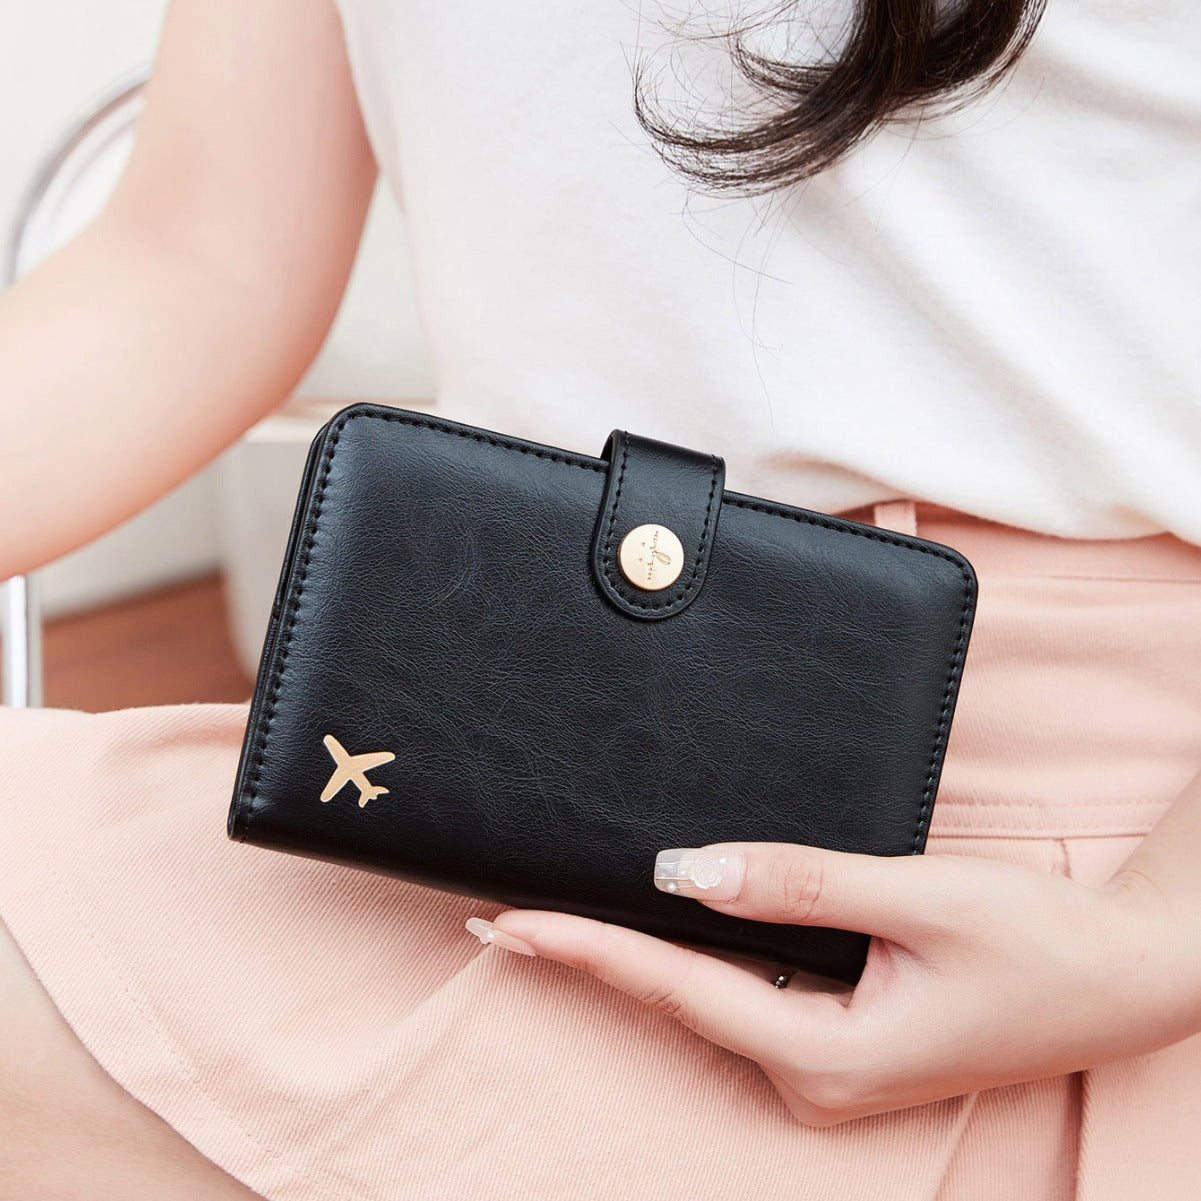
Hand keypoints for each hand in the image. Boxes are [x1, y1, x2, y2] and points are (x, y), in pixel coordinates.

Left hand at [480, 842, 1200, 1124]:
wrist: (1124, 978)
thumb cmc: (1037, 940)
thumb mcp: (916, 899)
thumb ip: (797, 884)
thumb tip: (684, 869)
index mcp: (826, 1058)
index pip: (676, 989)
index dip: (583, 949)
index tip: (505, 923)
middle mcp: (813, 1079)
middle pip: (676, 1003)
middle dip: (587, 957)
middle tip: (496, 916)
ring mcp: (827, 1070)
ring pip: (708, 1002)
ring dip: (633, 958)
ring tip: (550, 920)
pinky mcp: (842, 1045)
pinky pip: (747, 997)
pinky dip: (692, 961)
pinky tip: (656, 928)